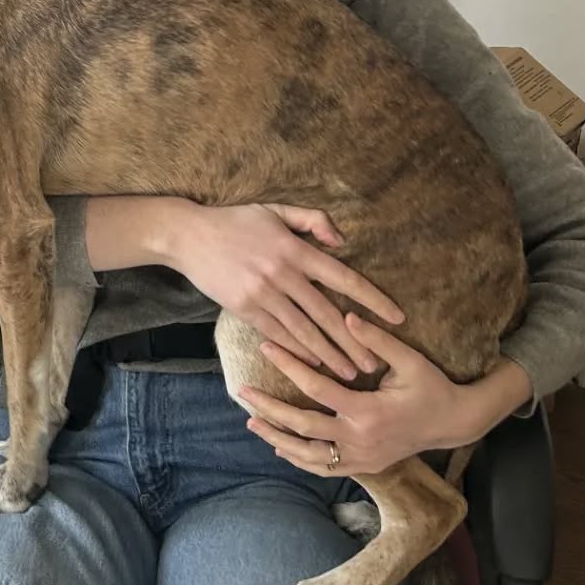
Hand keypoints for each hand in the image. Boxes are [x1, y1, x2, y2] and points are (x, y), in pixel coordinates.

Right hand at [170, 203, 404, 379]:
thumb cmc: (235, 221)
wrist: (188, 236)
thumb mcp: (275, 210)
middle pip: (327, 314)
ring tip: (350, 374)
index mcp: (294, 248)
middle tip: (375, 365)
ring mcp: (262, 293)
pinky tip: (314, 364)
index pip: (344, 278)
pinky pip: (277, 334)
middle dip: (354, 342)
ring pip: (304, 331)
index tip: (396, 318)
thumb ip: (312, 219)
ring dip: (330, 355)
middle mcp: (282, 272)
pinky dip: (298, 352)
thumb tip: (342, 241)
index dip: (373, 300)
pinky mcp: (244, 308)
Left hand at [240, 313, 473, 475]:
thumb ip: (377, 339)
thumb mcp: (410, 360)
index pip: (317, 389)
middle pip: (304, 428)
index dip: (289, 366)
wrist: (454, 423)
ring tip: (251, 423)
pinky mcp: (366, 467)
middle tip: (243, 392)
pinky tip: (280, 448)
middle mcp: (361, 440)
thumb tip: (347, 315)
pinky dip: (300, 460)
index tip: (265, 346)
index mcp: (368, 412)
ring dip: (278, 440)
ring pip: (310, 457)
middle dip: (270, 410)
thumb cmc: (432, 386)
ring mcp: (363, 458)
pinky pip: (326, 469)